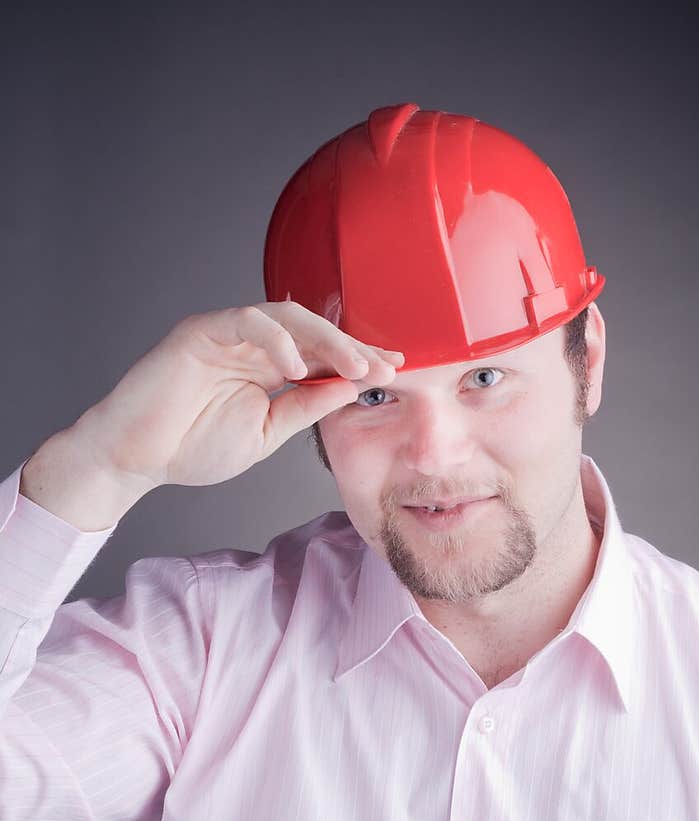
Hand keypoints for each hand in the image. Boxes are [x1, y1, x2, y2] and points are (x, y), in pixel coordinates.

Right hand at [68, 301, 404, 490]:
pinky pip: (247, 322)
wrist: (137, 458)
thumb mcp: (267, 433)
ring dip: (326, 340)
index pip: (322, 354)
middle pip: (314, 330)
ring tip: (353, 367)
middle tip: (383, 367)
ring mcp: (226, 333)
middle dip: (352, 348)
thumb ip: (306, 408)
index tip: (394, 372)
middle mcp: (251, 344)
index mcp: (268, 366)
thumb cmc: (191, 446)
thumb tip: (351, 389)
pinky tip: (298, 368)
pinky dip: (277, 340)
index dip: (358, 360)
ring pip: (287, 317)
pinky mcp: (201, 331)